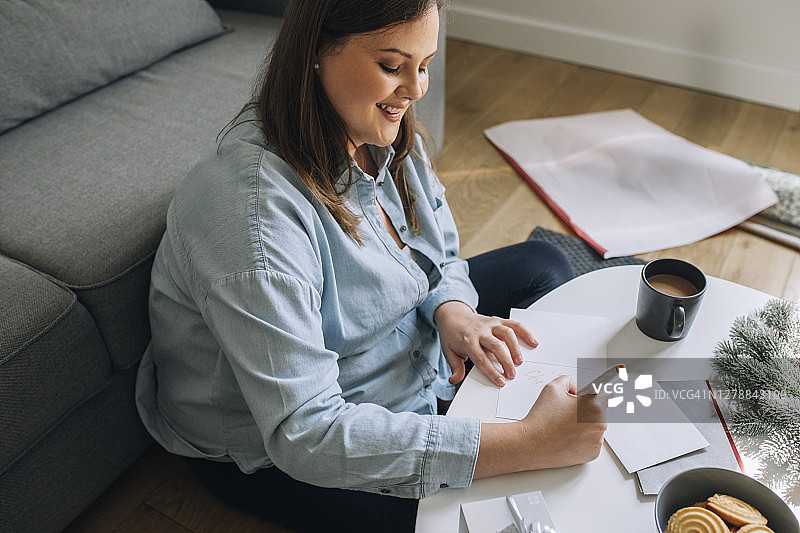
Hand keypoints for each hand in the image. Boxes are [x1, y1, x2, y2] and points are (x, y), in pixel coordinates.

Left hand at [434, 301, 537, 386]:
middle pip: (496, 346)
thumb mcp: (449, 352)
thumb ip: (455, 367)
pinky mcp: (498, 320)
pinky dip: (525, 332)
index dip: (491, 371)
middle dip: (505, 361)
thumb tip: (454, 380)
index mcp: (468, 341)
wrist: (453, 315)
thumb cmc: (452, 335)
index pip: (481, 358)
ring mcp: (490, 325)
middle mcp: (480, 332)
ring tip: (520, 361)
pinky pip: (513, 324)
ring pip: (506, 333)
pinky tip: (533, 342)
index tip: (500, 381)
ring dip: (515, 347)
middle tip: (512, 374)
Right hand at [473, 375, 607, 478]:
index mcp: (594, 405)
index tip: (618, 377)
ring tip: (563, 427)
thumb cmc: (542, 418)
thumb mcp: (553, 387)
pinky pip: (592, 441)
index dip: (602, 388)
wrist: (531, 444)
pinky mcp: (592, 454)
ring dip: (585, 424)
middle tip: (566, 412)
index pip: (606, 392)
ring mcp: (597, 440)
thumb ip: (568, 380)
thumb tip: (575, 388)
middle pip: (599, 410)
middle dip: (586, 409)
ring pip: (595, 426)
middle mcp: (600, 423)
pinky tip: (566, 437)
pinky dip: (582, 439)